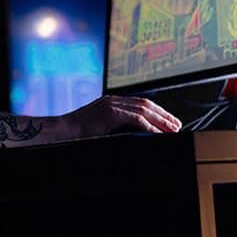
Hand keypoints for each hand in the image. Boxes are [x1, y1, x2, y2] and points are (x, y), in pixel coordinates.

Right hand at [67, 95, 181, 135]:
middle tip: (177, 125)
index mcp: (111, 102)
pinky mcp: (110, 114)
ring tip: (173, 130)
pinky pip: (136, 119)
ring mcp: (112, 105)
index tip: (169, 121)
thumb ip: (115, 129)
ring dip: (161, 121)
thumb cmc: (76, 135)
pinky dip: (149, 127)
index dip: (157, 112)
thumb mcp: (99, 129)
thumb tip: (133, 136)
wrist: (59, 132)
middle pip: (146, 104)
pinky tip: (158, 133)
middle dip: (164, 115)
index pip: (141, 104)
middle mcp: (114, 100)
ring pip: (144, 110)